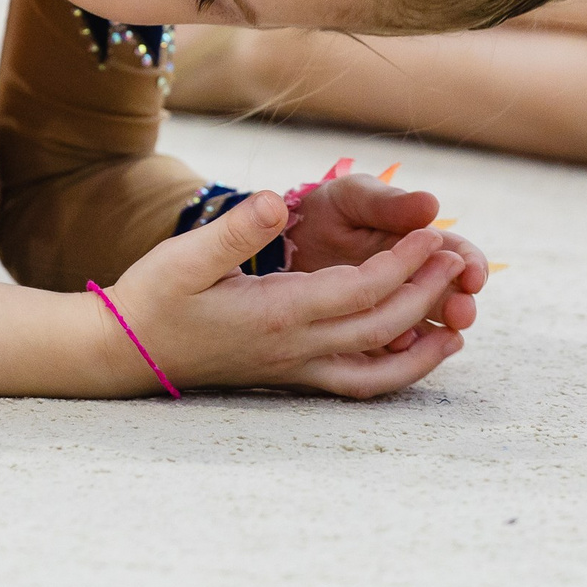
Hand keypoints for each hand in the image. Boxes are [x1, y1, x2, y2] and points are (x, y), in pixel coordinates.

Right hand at [101, 192, 470, 398]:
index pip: (359, 292)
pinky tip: (411, 358)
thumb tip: (281, 201)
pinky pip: (354, 384)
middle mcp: (294, 349)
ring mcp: (294, 369)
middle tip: (459, 258)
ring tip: (459, 327)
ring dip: (421, 350)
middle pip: (380, 327)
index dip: (402, 264)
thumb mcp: (183, 257)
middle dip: (425, 293)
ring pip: (375, 370)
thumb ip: (235, 231)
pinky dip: (393, 376)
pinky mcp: (289, 377)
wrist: (126, 353)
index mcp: (276, 314)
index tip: (434, 234)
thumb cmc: (152, 299)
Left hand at [282, 169, 487, 342]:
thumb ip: (389, 204)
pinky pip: (387, 352)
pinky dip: (397, 351)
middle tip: (462, 312)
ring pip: (425, 330)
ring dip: (437, 335)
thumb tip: (431, 205)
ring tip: (438, 337)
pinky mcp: (364, 335)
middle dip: (461, 306)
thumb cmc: (328, 211)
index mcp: (421, 242)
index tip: (472, 273)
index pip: (459, 255)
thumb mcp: (355, 198)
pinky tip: (395, 346)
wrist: (285, 241)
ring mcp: (391, 311)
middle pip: (450, 298)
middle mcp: (415, 281)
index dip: (472, 265)